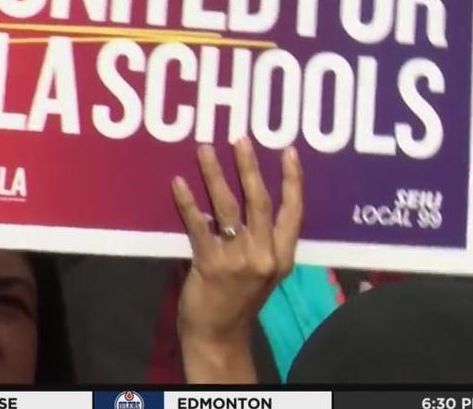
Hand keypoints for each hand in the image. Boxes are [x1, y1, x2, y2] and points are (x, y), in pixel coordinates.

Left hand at [172, 137, 303, 383]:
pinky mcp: (210, 266)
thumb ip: (264, 239)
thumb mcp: (264, 270)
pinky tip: (178, 182)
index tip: (288, 150)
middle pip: (260, 202)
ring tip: (204, 149)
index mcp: (283, 256)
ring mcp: (238, 261)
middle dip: (250, 167)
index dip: (293, 180)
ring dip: (216, 175)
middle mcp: (265, 256)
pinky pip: (199, 227)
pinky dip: (188, 203)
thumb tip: (250, 194)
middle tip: (241, 139)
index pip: (294, 211)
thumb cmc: (240, 298)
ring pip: (228, 208)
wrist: (219, 334)